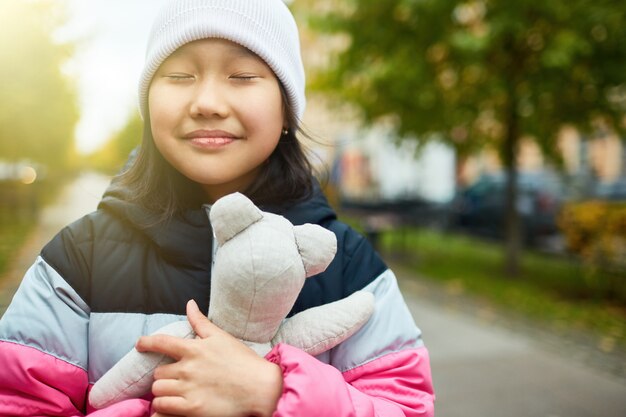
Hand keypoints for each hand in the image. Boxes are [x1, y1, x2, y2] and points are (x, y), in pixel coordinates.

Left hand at [137, 300, 282, 416]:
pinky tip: (170, 407)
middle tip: (178, 380)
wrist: (261, 386)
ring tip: (176, 394)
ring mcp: (188, 388)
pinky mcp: (191, 408)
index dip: (146, 343)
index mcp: (193, 348)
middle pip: (158, 373)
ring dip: (163, 393)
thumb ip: (200, 321)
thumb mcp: (221, 336)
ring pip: (157, 391)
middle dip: (164, 377)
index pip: (160, 342)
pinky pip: (162, 408)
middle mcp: (187, 367)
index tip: (139, 345)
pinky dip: (162, 408)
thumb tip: (189, 304)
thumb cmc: (242, 360)